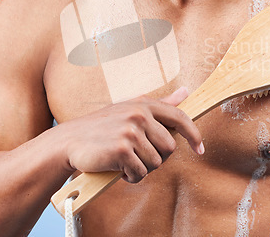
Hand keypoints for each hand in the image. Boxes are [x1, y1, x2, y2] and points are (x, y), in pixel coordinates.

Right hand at [59, 87, 203, 182]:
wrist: (70, 140)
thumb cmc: (103, 127)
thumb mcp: (131, 108)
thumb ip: (161, 103)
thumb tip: (186, 92)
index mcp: (144, 104)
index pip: (180, 117)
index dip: (194, 134)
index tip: (200, 149)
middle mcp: (139, 115)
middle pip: (169, 148)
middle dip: (157, 158)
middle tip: (138, 156)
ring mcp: (130, 131)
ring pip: (155, 163)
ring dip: (141, 169)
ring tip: (125, 161)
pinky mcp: (121, 149)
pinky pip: (140, 173)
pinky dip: (131, 177)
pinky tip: (119, 170)